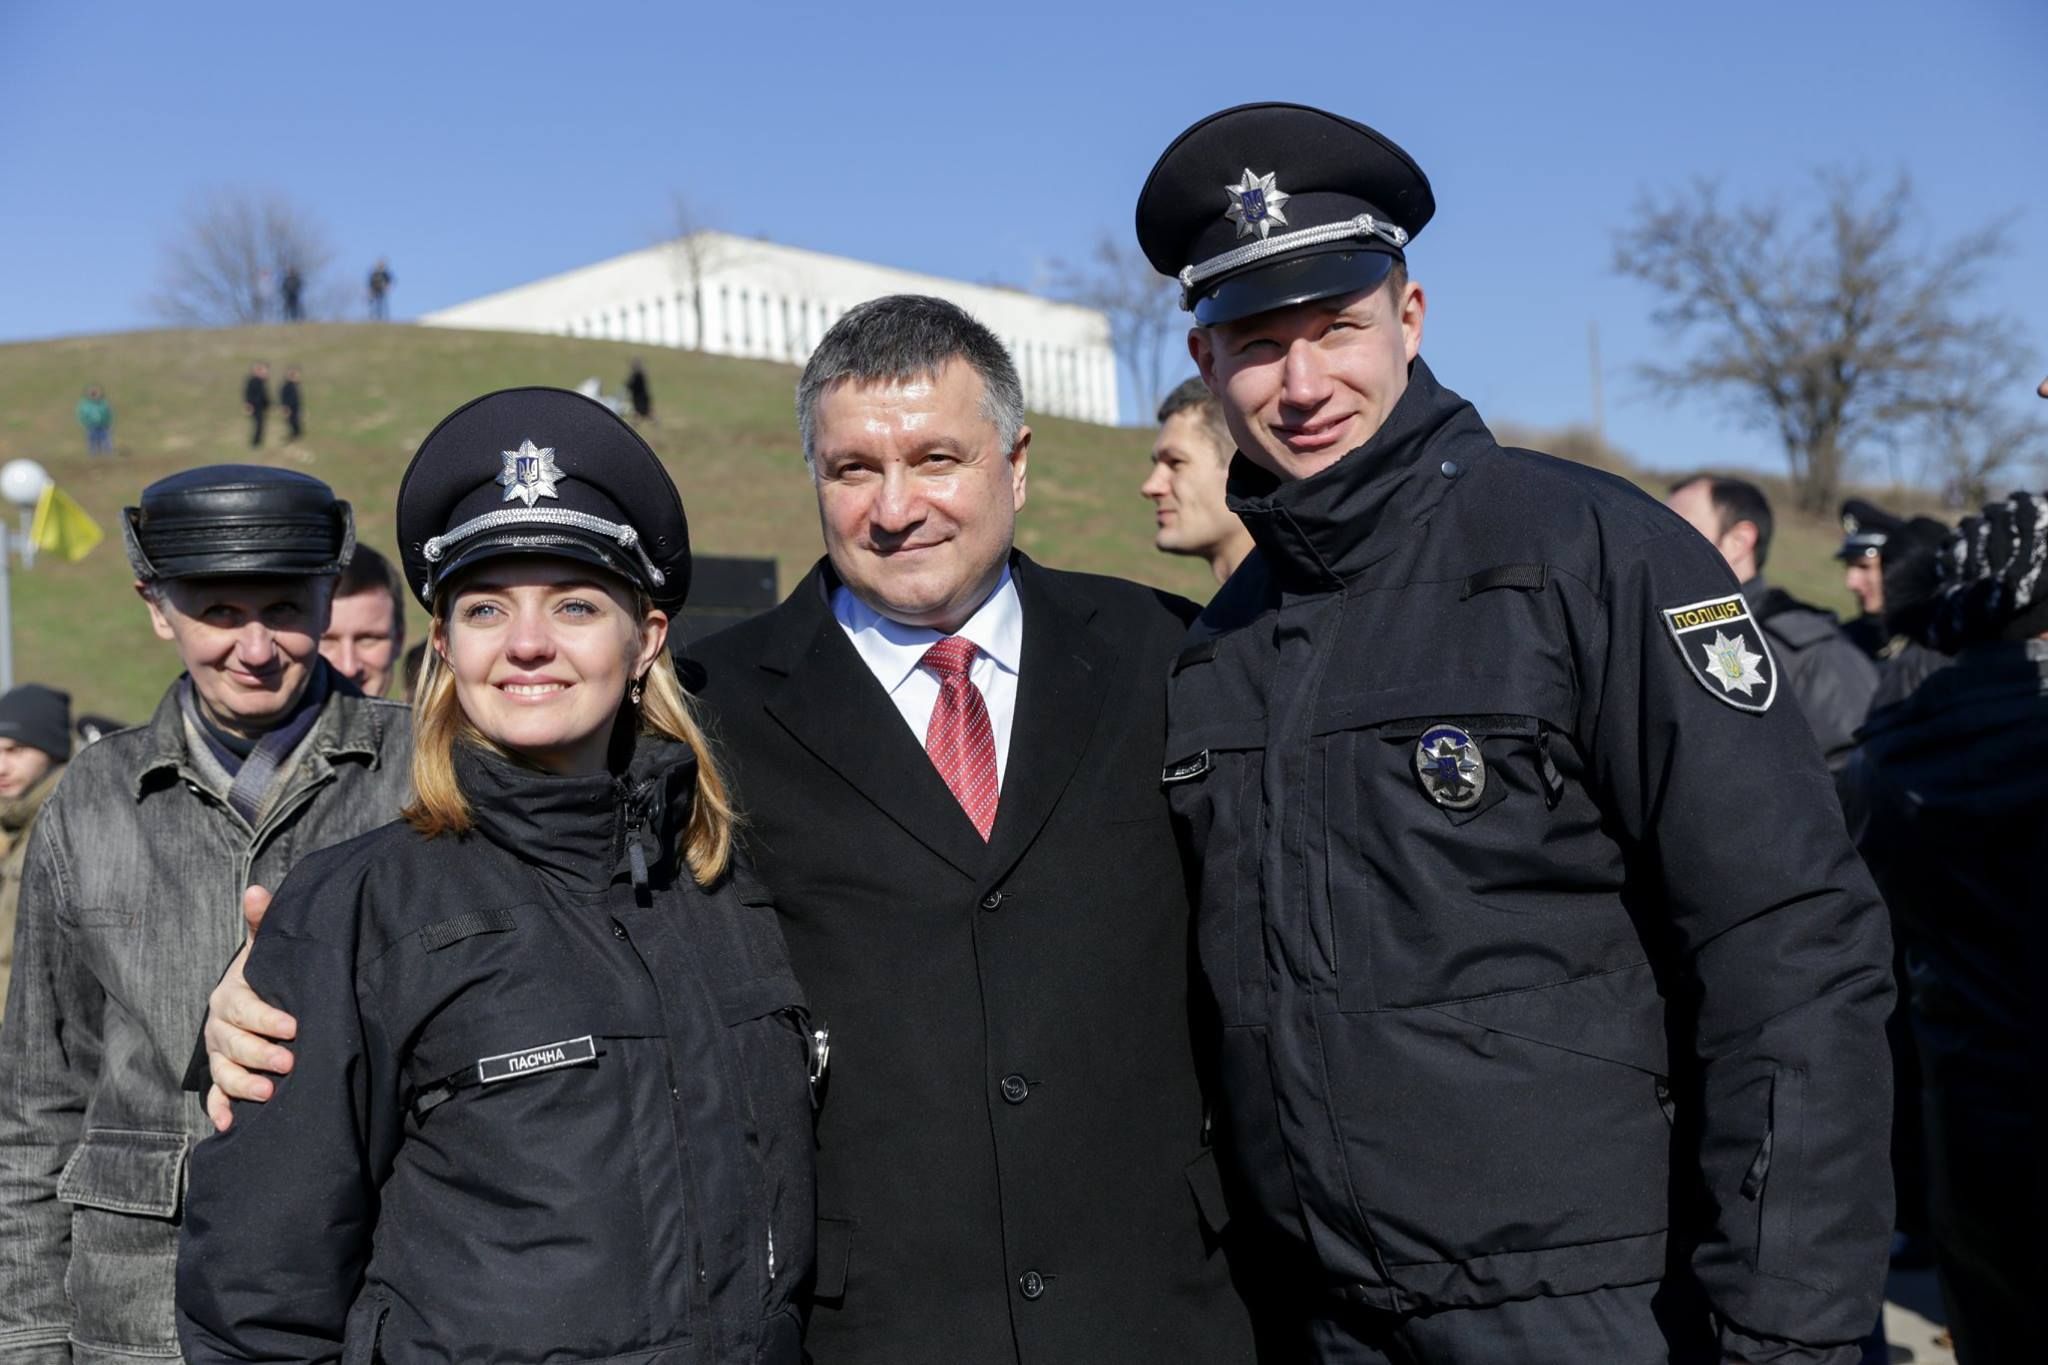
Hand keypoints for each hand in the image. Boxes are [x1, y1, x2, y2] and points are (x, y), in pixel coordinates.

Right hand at [203, 886, 300, 1131]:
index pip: (243, 1009)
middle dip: (260, 1054)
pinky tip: (230, 1126)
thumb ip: (263, 923)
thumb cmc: (266, 974)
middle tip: (290, 1061)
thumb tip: (257, 890)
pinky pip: (215, 1098)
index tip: (294, 1026)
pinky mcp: (221, 1078)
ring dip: (243, 1085)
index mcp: (230, 996)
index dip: (266, 1018)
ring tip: (270, 1093)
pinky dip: (220, 1112)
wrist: (256, 1000)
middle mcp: (219, 1027)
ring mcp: (219, 1054)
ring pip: (223, 1073)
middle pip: (232, 1044)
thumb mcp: (265, 950)